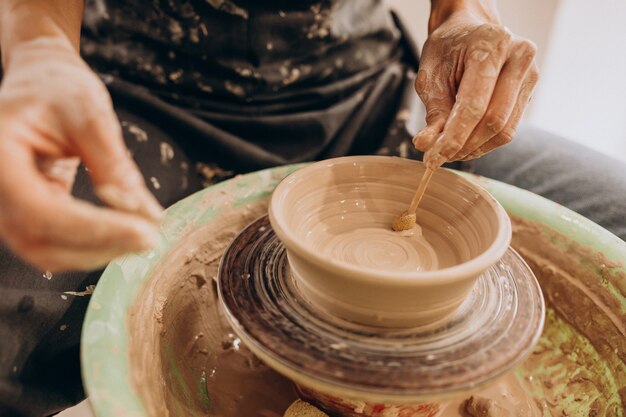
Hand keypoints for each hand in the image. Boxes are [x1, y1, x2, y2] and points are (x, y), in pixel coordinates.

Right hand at [0, 37, 162, 270]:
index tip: (143, 232)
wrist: (38, 81)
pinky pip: (55, 241)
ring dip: (99, 251)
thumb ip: (114, 164)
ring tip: (143, 234)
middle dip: (100, 245)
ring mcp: (5, 204)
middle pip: (39, 240)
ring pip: (47, 250)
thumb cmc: (57, 87)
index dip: (92, 229)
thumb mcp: (90, 114)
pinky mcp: (26, 212)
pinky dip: (93, 243)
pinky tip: (126, 230)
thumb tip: (144, 214)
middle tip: (151, 237)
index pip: (38, 211)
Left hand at [412, 7, 538, 167]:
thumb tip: (427, 146)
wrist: (470, 30)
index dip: (452, 138)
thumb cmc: (448, 49)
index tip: (431, 159)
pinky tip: (465, 142)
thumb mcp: (431, 75)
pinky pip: (509, 128)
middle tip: (437, 157)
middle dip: (462, 146)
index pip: (474, 106)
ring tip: (449, 150)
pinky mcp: (530, 91)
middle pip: (493, 121)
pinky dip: (484, 142)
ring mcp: (531, 74)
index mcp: (491, 46)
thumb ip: (433, 111)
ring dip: (473, 148)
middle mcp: (519, 57)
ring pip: (504, 130)